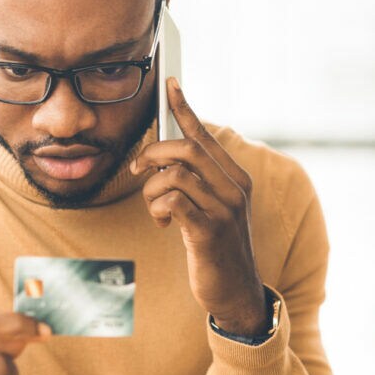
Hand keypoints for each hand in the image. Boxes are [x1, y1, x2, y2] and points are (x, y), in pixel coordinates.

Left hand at [130, 78, 265, 335]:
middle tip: (138, 170)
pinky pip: (171, 202)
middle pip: (185, 149)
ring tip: (157, 210)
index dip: (184, 108)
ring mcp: (224, 211)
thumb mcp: (213, 208)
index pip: (205, 135)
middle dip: (152, 154)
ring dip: (152, 192)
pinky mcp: (208, 232)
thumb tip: (164, 153)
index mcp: (236, 178)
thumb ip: (197, 181)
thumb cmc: (217, 246)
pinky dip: (158, 209)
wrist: (236, 291)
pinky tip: (163, 223)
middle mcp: (234, 189)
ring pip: (173, 176)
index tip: (169, 84)